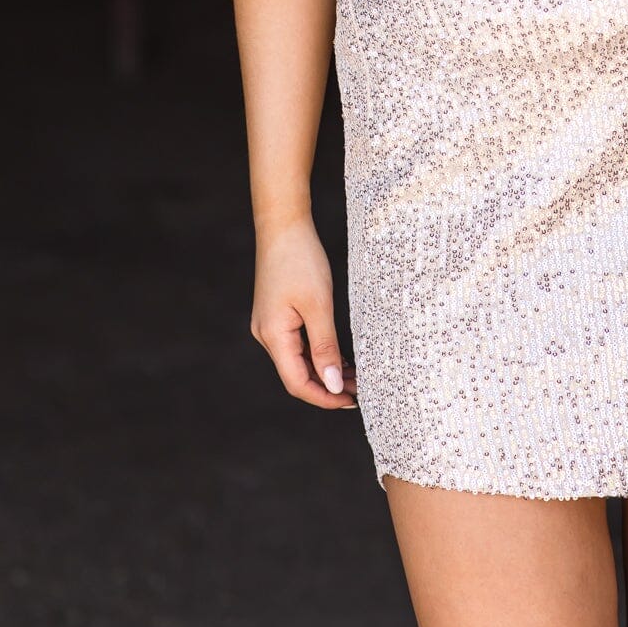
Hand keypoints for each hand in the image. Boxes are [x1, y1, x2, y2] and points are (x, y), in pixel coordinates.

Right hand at [251, 217, 358, 408]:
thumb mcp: (319, 305)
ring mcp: (270, 325)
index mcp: (273, 336)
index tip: (351, 401)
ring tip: (356, 376)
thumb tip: (333, 384)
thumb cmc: (301, 260)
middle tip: (360, 389)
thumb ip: (325, 347)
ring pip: (299, 359)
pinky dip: (318, 352)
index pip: (297, 382)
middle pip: (297, 374)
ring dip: (325, 370)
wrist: (283, 225)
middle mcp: (267, 335)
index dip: (324, 397)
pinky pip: (298, 343)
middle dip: (328, 385)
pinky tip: (339, 356)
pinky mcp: (278, 314)